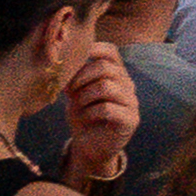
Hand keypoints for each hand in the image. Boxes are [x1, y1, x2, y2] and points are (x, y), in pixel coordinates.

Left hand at [56, 50, 139, 186]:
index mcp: (116, 74)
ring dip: (85, 96)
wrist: (90, 146)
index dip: (93, 49)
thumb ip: (75, 77)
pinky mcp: (130, 120)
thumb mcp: (76, 93)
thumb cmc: (84, 116)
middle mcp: (127, 85)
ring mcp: (132, 102)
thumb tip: (64, 62)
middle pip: (106, 68)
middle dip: (81, 77)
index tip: (75, 58)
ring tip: (78, 106)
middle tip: (70, 91)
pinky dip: (91, 112)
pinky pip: (108, 109)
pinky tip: (87, 117)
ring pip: (106, 86)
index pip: (111, 52)